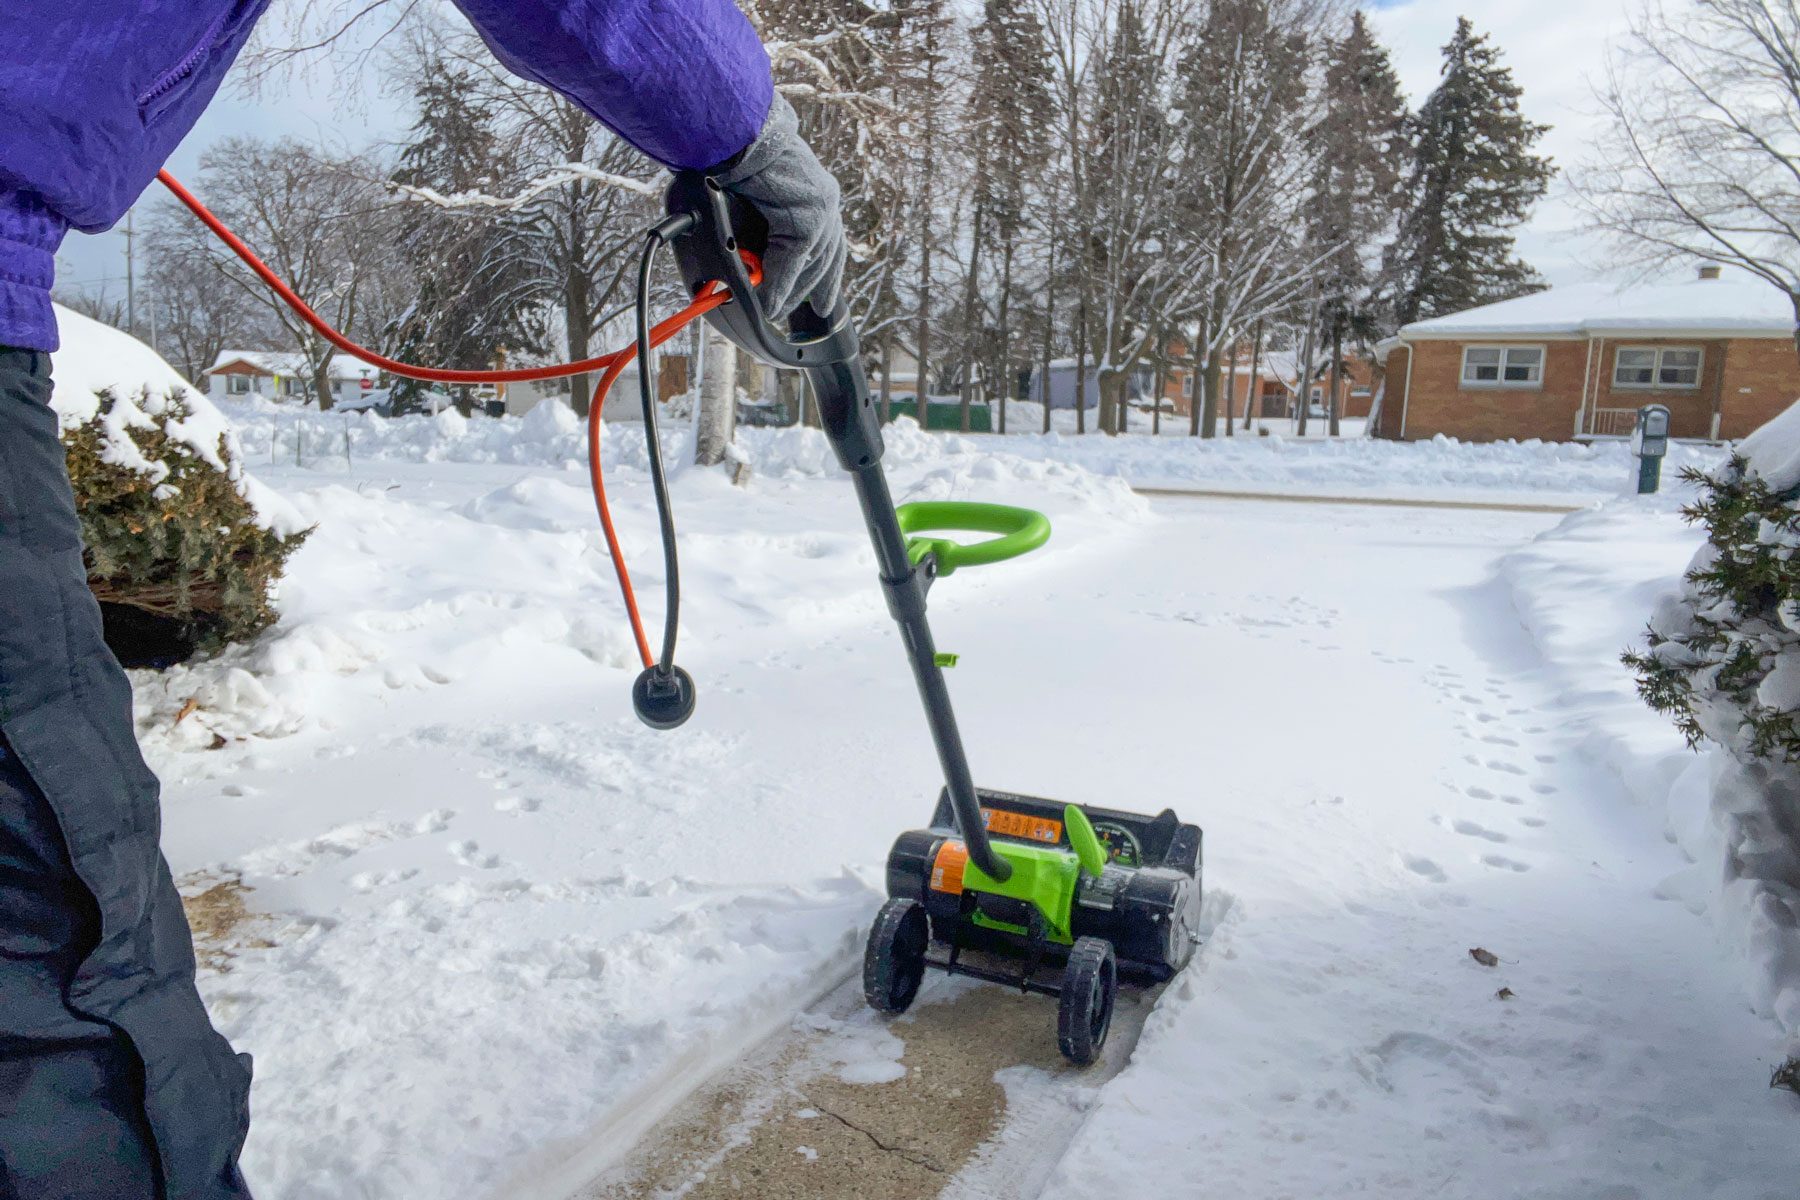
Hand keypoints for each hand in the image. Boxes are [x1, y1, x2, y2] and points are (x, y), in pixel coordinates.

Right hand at [711, 94, 846, 319]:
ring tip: (772, 311)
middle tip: (790, 313)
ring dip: (788, 292)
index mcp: (815, 191)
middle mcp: (824, 198)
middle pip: (824, 259)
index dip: (825, 278)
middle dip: (808, 290)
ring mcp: (820, 207)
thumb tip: (752, 260)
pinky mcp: (806, 216)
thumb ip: (762, 228)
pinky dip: (777, 285)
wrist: (728, 130)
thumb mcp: (754, 198)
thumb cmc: (730, 155)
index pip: (828, 244)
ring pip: (809, 265)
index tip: (823, 305)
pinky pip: (793, 261)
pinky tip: (768, 303)